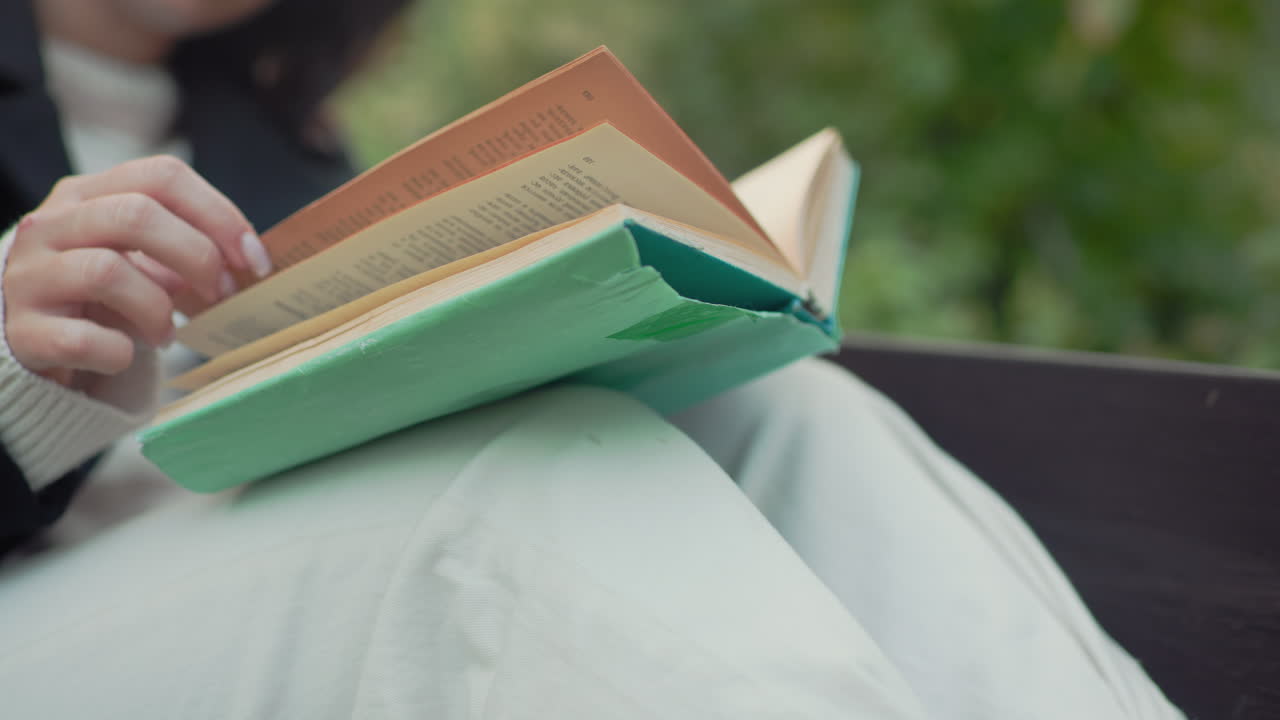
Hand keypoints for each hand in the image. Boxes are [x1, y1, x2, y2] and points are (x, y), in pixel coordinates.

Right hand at [3, 155, 268, 385]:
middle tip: (220, 295)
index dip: (220, 215)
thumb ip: (185, 247)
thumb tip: (249, 261)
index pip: (162, 176)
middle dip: (197, 256)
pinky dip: (119, 353)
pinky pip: (83, 339)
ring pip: (106, 271)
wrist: (30, 340)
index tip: (255, 260)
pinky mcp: (22, 331)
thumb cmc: (100, 296)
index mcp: (86, 195)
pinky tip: (125, 356)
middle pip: (136, 215)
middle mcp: (50, 225)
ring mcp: (29, 275)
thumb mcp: (139, 258)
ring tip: (167, 334)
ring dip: (157, 309)